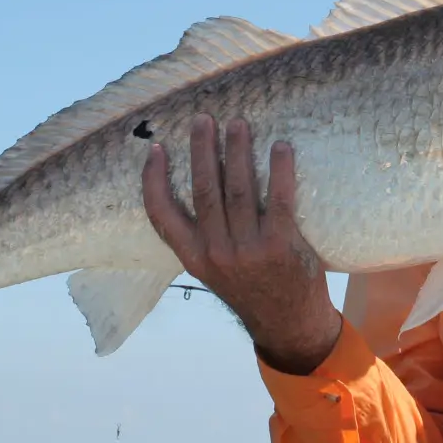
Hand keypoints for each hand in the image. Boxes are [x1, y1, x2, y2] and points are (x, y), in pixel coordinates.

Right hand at [142, 113, 341, 375]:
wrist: (289, 324)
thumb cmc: (252, 288)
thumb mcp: (215, 270)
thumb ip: (204, 236)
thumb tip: (199, 183)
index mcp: (194, 258)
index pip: (161, 215)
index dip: (154, 180)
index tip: (155, 149)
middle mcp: (217, 253)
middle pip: (204, 191)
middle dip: (202, 150)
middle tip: (204, 118)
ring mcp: (249, 251)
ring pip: (238, 190)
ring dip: (238, 151)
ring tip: (238, 123)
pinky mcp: (281, 246)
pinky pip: (279, 200)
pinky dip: (280, 170)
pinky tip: (281, 147)